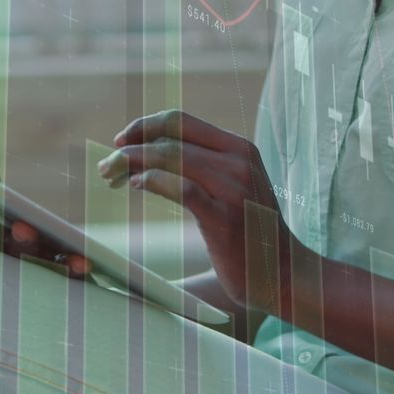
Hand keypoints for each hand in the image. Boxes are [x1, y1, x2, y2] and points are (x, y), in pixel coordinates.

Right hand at [0, 156, 91, 277]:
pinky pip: (67, 281)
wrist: (59, 310)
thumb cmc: (18, 251)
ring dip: (21, 244)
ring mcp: (25, 276)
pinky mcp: (60, 289)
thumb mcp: (0, 217)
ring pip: (21, 261)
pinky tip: (84, 261)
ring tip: (22, 228)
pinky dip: (73, 270)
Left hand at [99, 110, 293, 314]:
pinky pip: (182, 189)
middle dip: (130, 148)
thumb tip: (150, 157)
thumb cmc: (252, 232)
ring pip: (171, 157)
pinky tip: (135, 186)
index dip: (144, 126)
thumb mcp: (235, 186)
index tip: (121, 141)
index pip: (181, 120)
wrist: (286, 272)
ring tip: (111, 175)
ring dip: (132, 163)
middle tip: (106, 165)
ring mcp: (233, 187)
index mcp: (239, 147)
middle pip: (170, 138)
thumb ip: (203, 167)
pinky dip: (153, 181)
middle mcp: (238, 160)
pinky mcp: (224, 216)